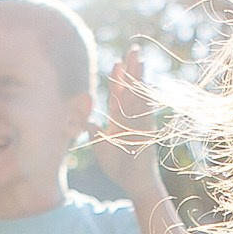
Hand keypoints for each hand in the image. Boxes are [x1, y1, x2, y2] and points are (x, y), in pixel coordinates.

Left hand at [95, 42, 165, 201]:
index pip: (118, 94)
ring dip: (139, 79)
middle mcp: (131, 117)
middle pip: (131, 88)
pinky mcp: (146, 132)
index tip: (116, 62)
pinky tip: (146, 87)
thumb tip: (86, 121)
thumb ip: (95, 132)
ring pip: (139, 96)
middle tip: (134, 50)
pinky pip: (146, 114)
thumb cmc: (118, 167)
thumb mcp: (101, 147)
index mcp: (120, 119)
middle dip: (132, 69)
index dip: (117, 78)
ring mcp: (140, 123)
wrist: (133, 183)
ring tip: (141, 61)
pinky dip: (145, 101)